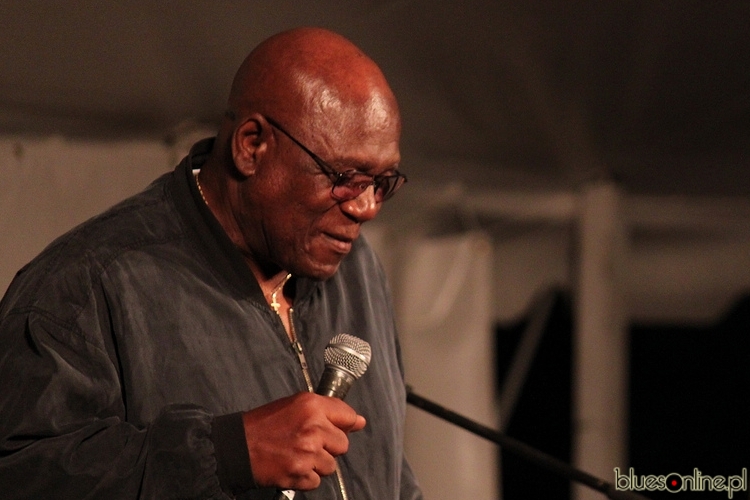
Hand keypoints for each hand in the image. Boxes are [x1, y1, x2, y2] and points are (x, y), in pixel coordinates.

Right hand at [241, 392, 365, 490]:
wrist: (238, 446)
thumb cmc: (263, 425)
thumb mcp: (295, 405)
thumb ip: (328, 409)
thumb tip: (358, 421)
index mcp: (312, 407)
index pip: (348, 416)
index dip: (345, 424)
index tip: (341, 428)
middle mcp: (313, 428)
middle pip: (342, 445)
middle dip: (329, 446)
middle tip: (308, 442)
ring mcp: (307, 452)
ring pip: (331, 466)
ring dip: (317, 464)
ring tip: (297, 454)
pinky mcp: (300, 473)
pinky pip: (316, 481)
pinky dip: (306, 477)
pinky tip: (292, 465)